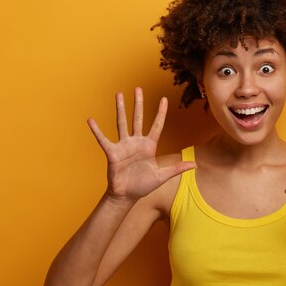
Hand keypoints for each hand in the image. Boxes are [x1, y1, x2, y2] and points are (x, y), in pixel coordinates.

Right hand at [87, 87, 195, 201]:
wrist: (127, 196)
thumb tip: (195, 164)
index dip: (161, 113)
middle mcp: (136, 142)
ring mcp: (124, 146)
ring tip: (118, 94)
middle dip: (138, 104)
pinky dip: (97, 131)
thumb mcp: (162, 176)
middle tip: (138, 88)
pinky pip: (103, 140)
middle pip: (138, 118)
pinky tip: (91, 120)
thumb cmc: (143, 185)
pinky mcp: (112, 153)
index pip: (157, 126)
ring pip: (122, 123)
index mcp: (149, 146)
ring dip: (120, 109)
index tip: (164, 99)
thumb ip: (177, 168)